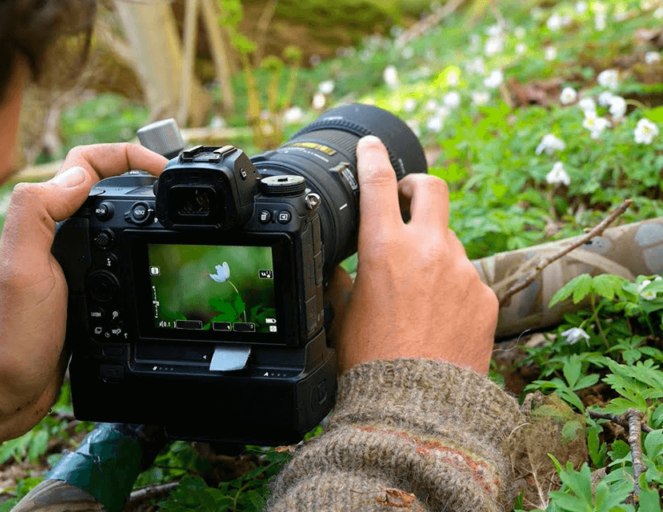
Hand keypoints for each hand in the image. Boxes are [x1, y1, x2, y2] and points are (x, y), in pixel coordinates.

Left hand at [0, 144, 166, 474]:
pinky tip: (159, 263)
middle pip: (106, 185)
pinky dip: (142, 247)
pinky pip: (120, 254)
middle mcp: (60, 235)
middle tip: (178, 188)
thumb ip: (39, 212)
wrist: (9, 387)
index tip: (163, 170)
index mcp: (48, 221)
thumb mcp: (23, 267)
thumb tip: (81, 173)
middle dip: (143, 175)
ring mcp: (76, 261)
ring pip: (115, 219)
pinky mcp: (89, 288)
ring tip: (177, 218)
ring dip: (145, 209)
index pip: (88, 164)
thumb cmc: (13, 334)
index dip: (128, 156)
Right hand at [327, 136, 497, 374]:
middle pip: (431, 188)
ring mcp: (463, 270)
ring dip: (433, 250)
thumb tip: (340, 269)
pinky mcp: (485, 296)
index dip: (371, 157)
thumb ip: (344, 281)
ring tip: (418, 293)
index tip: (370, 147)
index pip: (376, 183)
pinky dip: (452, 286)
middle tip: (405, 200)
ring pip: (449, 240)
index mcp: (383, 249)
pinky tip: (439, 317)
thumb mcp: (344, 315)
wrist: (418, 406)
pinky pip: (467, 277)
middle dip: (417, 187)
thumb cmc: (372, 362)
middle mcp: (428, 250)